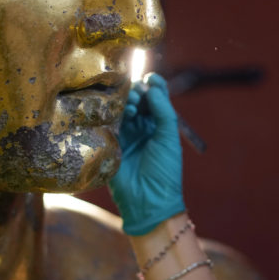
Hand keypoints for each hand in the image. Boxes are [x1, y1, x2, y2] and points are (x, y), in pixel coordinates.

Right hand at [109, 74, 184, 235]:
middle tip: (138, 96)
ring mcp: (125, 135)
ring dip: (127, 102)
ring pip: (122, 108)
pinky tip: (122, 115)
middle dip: (137, 92)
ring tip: (131, 108)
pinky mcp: (109, 143)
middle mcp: (141, 127)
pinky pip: (109, 122)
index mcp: (158, 125)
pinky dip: (115, 115)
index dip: (152, 85)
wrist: (148, 201)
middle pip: (137, 99)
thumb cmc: (164, 171)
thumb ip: (163, 110)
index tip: (150, 78)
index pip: (154, 98)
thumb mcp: (169, 138)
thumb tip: (152, 85)